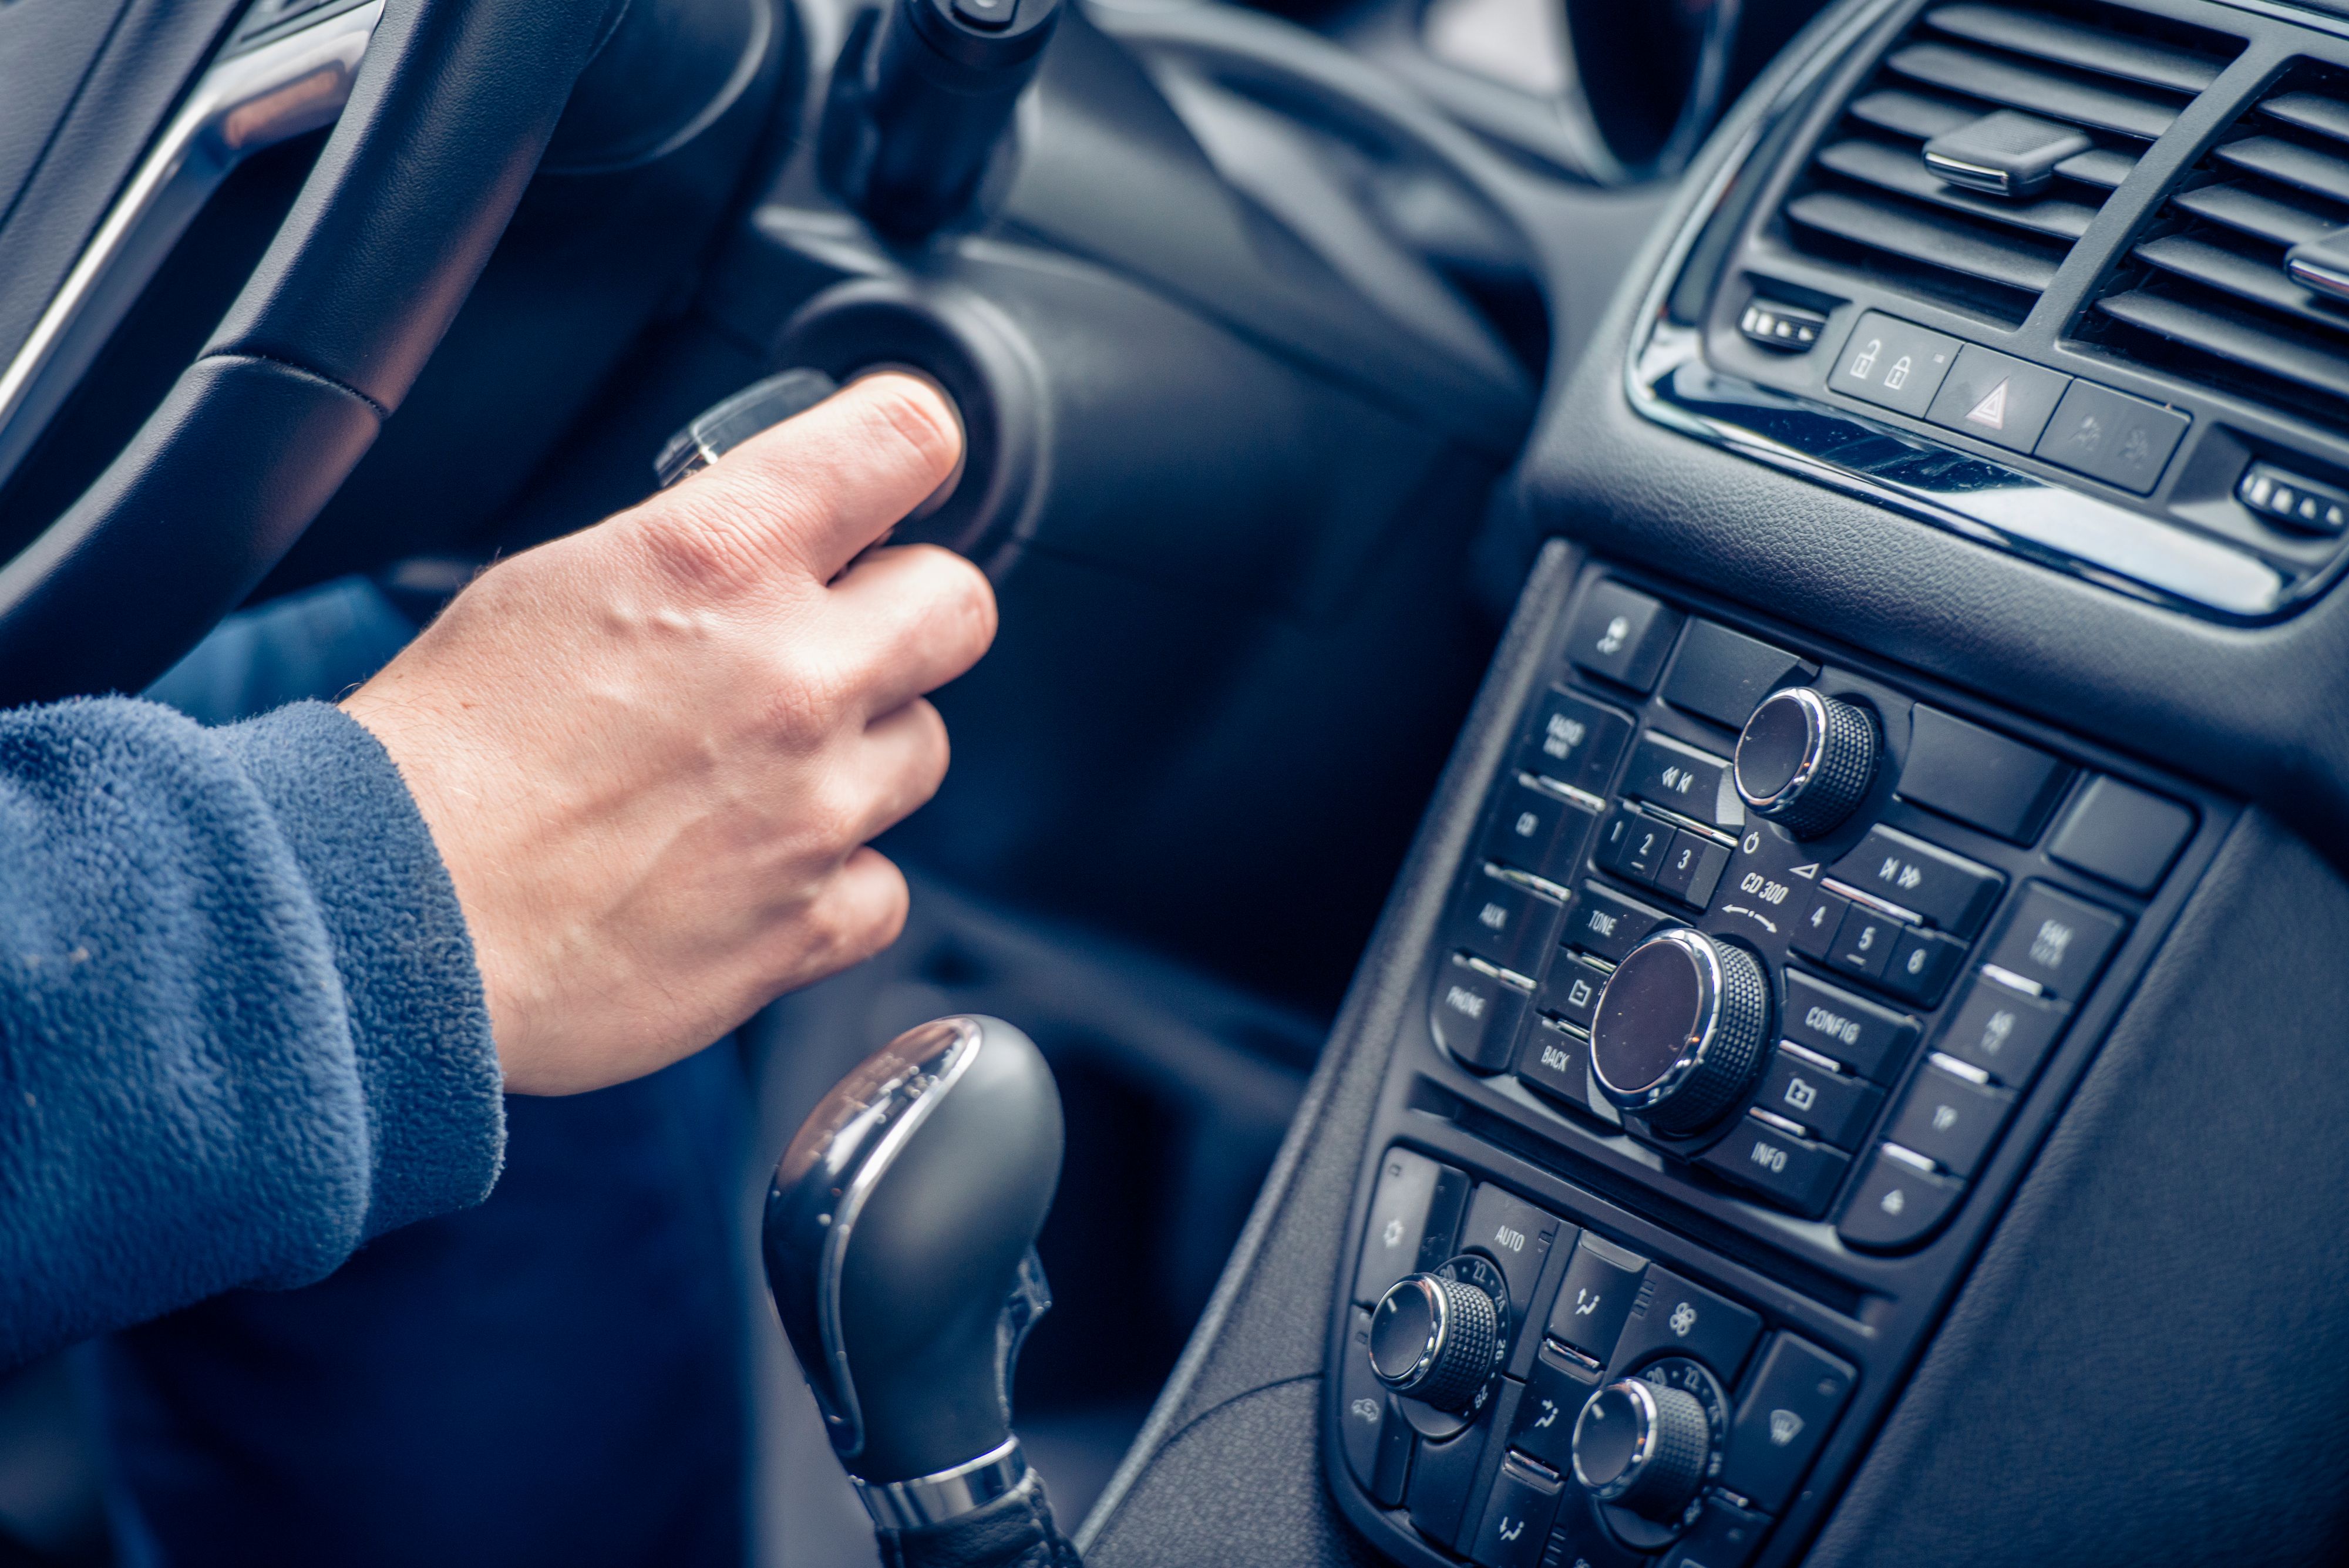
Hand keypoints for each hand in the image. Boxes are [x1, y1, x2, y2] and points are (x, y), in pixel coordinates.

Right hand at [344, 374, 991, 1094]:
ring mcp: (813, 805)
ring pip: (924, 748)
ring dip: (861, 754)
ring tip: (757, 776)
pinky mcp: (806, 923)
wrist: (377, 914)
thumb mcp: (553, 584)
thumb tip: (768, 543)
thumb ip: (692, 554)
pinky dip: (832, 885)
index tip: (903, 474)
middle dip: (908, 615)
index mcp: (720, 558)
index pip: (904, 441)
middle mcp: (793, 673)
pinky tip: (753, 874)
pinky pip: (884, 887)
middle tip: (840, 642)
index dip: (913, 451)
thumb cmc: (436, 755)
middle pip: (959, 605)